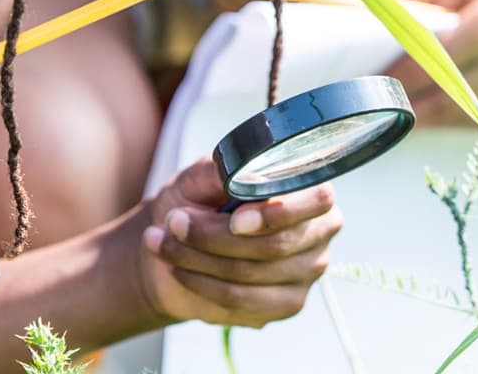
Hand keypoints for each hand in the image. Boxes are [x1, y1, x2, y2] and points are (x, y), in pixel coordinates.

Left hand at [131, 159, 341, 328]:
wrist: (178, 245)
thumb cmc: (196, 201)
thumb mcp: (200, 176)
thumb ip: (221, 171)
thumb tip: (237, 174)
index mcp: (310, 193)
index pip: (316, 202)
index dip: (275, 214)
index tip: (234, 220)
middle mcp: (317, 235)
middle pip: (276, 245)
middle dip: (214, 236)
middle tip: (173, 222)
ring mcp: (305, 275)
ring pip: (251, 274)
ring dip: (197, 258)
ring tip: (160, 242)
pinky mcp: (284, 306)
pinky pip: (240, 300)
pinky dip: (201, 284)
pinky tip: (179, 268)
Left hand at [386, 0, 477, 126]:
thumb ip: (430, 4)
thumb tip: (395, 35)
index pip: (429, 65)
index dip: (397, 80)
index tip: (374, 84)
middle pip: (447, 99)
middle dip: (410, 107)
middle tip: (382, 109)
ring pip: (472, 117)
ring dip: (436, 120)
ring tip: (407, 117)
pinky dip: (470, 118)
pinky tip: (446, 113)